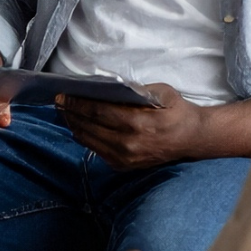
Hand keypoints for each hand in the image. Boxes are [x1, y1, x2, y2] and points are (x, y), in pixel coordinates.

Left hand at [56, 83, 208, 169]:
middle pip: (89, 127)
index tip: (62, 95)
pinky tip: (79, 128)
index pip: (98, 112)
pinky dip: (85, 139)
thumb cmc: (177, 111)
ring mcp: (125, 157)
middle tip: (58, 102)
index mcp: (138, 122)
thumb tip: (108, 85)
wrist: (192, 139)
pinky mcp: (124, 166)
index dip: (77, 103)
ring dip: (74, 126)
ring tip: (65, 113)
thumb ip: (136, 89)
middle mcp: (128, 143)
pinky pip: (97, 151)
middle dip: (70, 113)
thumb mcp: (161, 91)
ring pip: (89, 141)